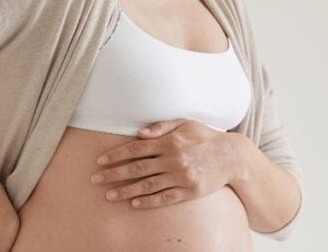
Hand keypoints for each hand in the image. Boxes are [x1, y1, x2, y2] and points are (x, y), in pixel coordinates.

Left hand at [90, 118, 245, 208]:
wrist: (231, 157)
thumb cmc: (205, 137)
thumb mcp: (184, 123)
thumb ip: (162, 127)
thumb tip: (139, 133)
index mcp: (169, 142)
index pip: (136, 149)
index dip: (116, 155)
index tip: (100, 161)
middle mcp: (173, 159)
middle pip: (137, 169)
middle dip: (113, 174)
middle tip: (95, 180)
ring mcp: (181, 177)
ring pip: (147, 186)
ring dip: (126, 191)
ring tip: (109, 195)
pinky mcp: (189, 191)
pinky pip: (165, 198)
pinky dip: (149, 201)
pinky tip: (134, 203)